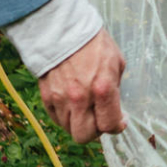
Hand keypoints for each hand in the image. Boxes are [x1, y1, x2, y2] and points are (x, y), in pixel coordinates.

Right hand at [38, 28, 126, 142]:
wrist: (61, 29)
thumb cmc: (93, 43)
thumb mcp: (116, 62)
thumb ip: (115, 89)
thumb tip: (115, 108)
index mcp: (102, 89)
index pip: (110, 125)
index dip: (117, 126)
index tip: (120, 120)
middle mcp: (80, 98)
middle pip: (84, 137)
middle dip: (95, 132)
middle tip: (100, 118)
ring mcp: (61, 99)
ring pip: (69, 129)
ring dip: (79, 123)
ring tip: (86, 108)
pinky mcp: (46, 97)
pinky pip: (56, 118)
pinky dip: (65, 116)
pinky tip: (72, 103)